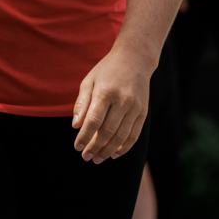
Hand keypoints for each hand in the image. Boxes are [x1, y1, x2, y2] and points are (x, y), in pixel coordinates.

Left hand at [72, 46, 149, 163]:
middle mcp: (122, 100)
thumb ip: (82, 103)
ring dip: (108, 151)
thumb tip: (75, 126)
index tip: (77, 147)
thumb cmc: (107, 70)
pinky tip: (114, 154)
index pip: (94, 120)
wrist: (135, 59)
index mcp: (106, 91)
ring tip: (98, 159)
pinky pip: (134, 135)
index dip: (85, 136)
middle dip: (95, 147)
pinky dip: (124, 148)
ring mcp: (135, 107)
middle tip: (86, 157)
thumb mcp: (90, 80)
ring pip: (121, 137)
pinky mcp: (143, 112)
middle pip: (107, 131)